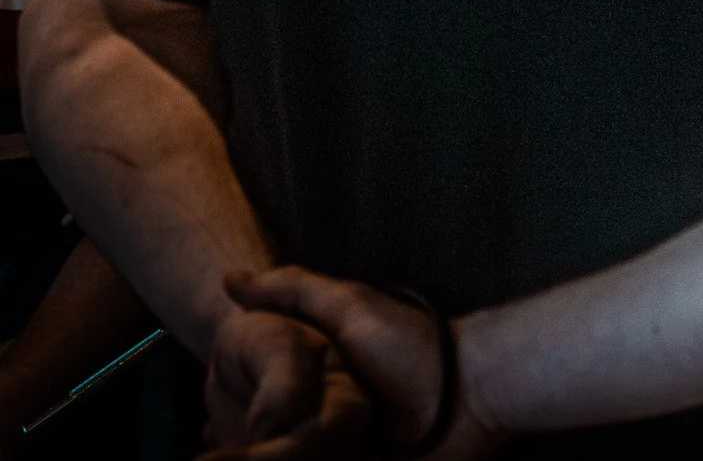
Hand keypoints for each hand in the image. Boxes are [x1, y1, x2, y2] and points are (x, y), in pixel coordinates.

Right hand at [226, 268, 502, 458]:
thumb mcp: (349, 308)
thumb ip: (294, 291)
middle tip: (215, 458)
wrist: (473, 393)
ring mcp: (344, 455)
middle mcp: (327, 424)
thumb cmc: (412, 348)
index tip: (207, 434)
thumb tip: (230, 280)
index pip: (262, 412)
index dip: (236, 422)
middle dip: (249, 453)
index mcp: (318, 389)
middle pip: (273, 446)